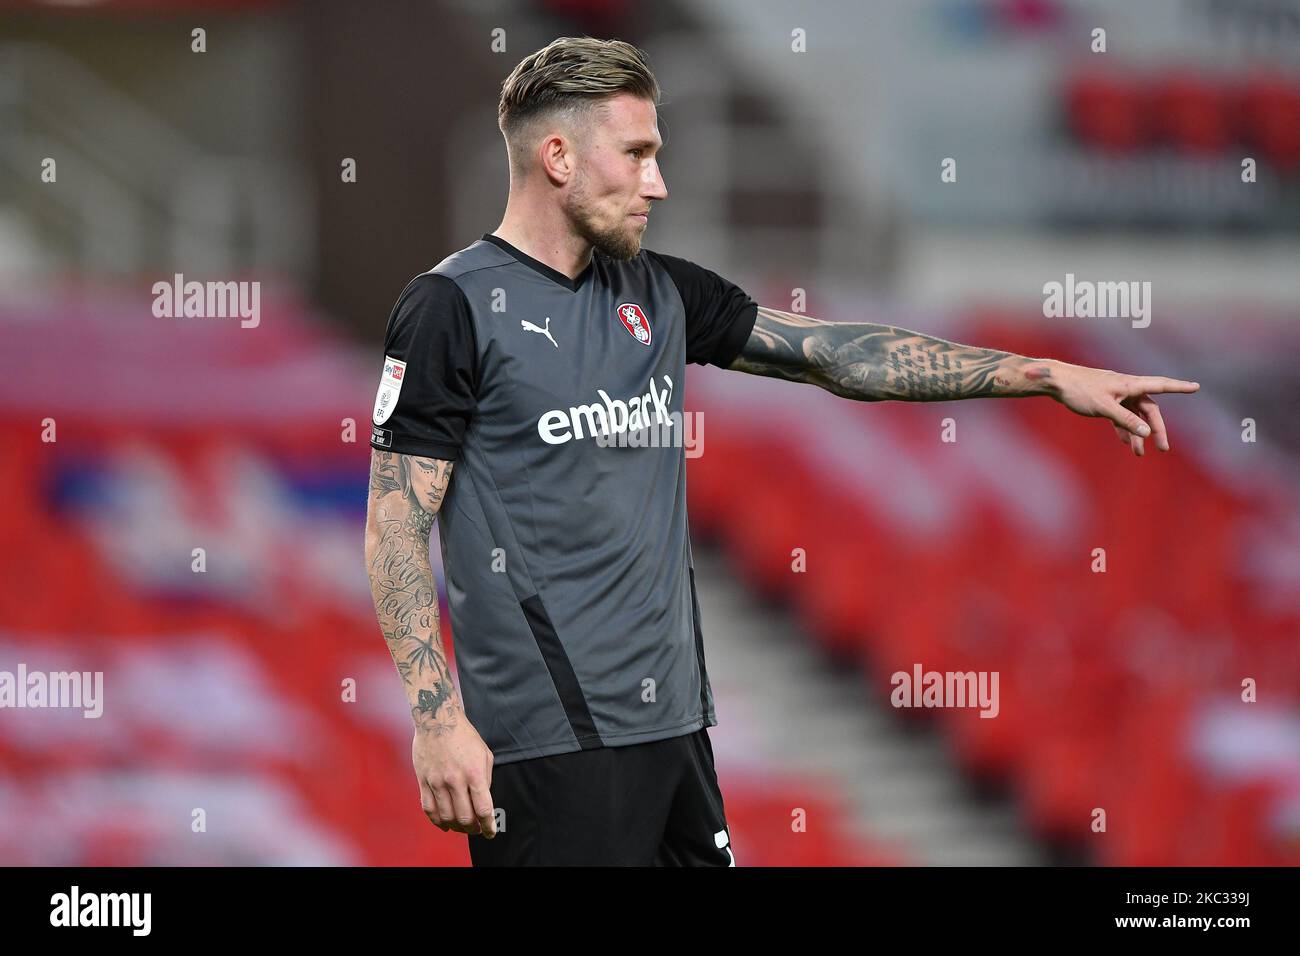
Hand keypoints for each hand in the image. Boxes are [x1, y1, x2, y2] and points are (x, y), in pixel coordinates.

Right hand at [412, 709, 497, 837]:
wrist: (437, 720)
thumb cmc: (464, 736)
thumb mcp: (484, 754)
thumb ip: (485, 779)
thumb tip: (482, 802)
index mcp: (474, 773)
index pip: (483, 808)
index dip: (488, 825)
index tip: (491, 832)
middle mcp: (455, 780)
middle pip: (465, 817)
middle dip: (473, 828)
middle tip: (476, 829)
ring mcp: (437, 782)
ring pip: (446, 816)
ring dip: (456, 827)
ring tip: (462, 827)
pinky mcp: (423, 781)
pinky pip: (429, 809)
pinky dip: (437, 821)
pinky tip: (444, 824)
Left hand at [1045, 360, 1199, 455]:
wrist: (1055, 382)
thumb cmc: (1079, 390)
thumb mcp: (1104, 407)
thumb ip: (1125, 420)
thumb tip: (1146, 433)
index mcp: (1130, 384)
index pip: (1160, 385)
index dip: (1179, 387)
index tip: (1196, 387)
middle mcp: (1126, 387)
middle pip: (1148, 409)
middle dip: (1156, 429)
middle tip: (1162, 448)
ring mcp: (1115, 394)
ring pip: (1134, 415)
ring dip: (1137, 434)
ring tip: (1138, 454)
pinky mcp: (1104, 400)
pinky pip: (1120, 416)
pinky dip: (1123, 428)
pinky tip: (1123, 442)